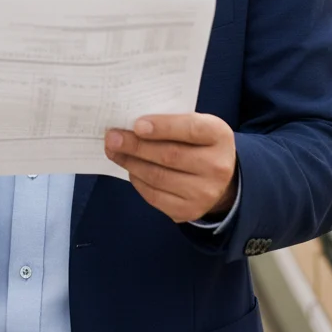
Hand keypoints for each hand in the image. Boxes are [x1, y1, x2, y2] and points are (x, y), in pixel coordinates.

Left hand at [104, 114, 237, 224]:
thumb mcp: (194, 124)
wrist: (219, 178)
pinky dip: (137, 180)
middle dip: (135, 146)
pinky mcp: (188, 211)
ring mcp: (204, 193)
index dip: (163, 127)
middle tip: (112, 138)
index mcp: (218, 135)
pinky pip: (154, 196)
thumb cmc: (197, 142)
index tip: (137, 125)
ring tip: (114, 151)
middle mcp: (217, 166)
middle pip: (169, 155)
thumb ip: (169, 121)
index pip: (191, 129)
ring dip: (130, 163)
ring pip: (158, 177)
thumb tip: (129, 124)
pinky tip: (130, 168)